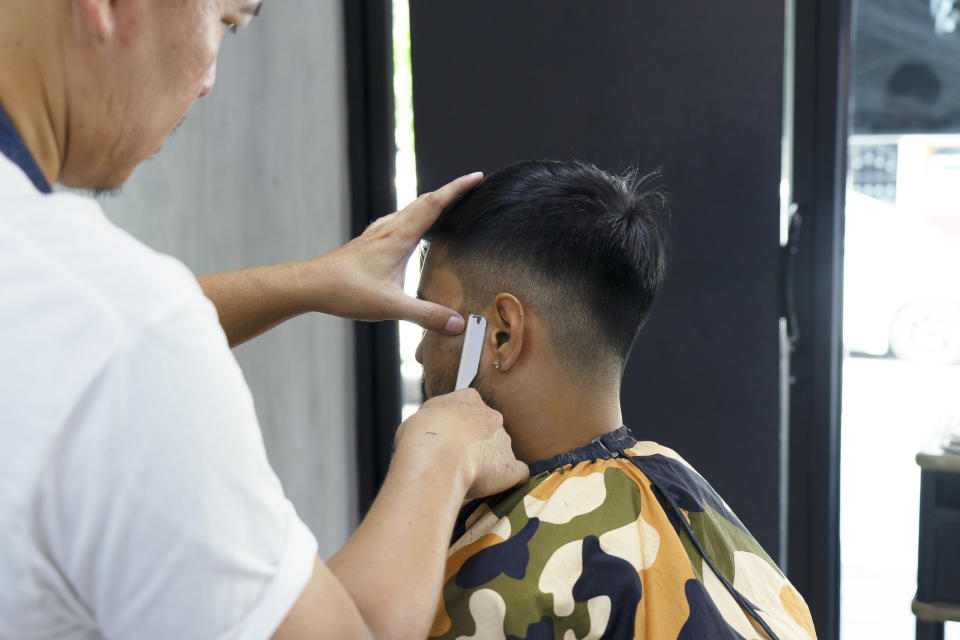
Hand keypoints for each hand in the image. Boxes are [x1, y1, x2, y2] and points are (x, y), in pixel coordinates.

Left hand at [304, 172, 483, 333]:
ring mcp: (377, 234)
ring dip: (430, 203)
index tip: (476, 177)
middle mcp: (389, 229)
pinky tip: (410, 230)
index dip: (457, 189)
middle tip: (470, 187)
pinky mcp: (369, 242)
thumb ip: (426, 315)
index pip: (434, 204)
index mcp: (399, 237)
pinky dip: (413, 217)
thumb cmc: (345, 292)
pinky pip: (398, 221)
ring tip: (446, 205)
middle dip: (449, 192)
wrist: (310, 285)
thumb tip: (456, 323)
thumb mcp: (391, 307)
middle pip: (424, 201)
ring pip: (409, 209)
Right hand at [394, 389, 527, 499]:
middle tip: (455, 461)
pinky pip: (516, 473)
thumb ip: (433, 421)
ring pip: (500, 451)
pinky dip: (507, 480)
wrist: (435, 459)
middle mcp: (491, 416)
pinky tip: (493, 487)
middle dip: (475, 445)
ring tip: (465, 478)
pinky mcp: (511, 467)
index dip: (458, 427)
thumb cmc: (419, 438)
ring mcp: (504, 440)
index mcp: (468, 399)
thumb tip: (431, 431)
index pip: (469, 408)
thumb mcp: (418, 418)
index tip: (447, 441)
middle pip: (487, 430)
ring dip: (488, 463)